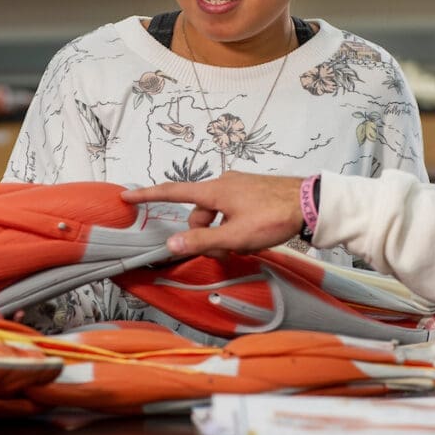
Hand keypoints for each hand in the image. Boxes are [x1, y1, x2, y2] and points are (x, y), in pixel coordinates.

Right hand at [122, 171, 303, 255]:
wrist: (309, 202)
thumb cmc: (272, 217)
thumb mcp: (235, 236)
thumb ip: (202, 241)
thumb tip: (171, 244)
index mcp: (214, 190)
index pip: (173, 191)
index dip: (148, 195)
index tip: (126, 195)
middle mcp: (223, 183)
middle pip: (199, 212)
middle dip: (204, 234)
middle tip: (224, 252)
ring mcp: (238, 186)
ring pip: (216, 214)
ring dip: (221, 232)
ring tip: (243, 246)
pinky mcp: (251, 191)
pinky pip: (231, 210)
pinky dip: (233, 225)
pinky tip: (251, 237)